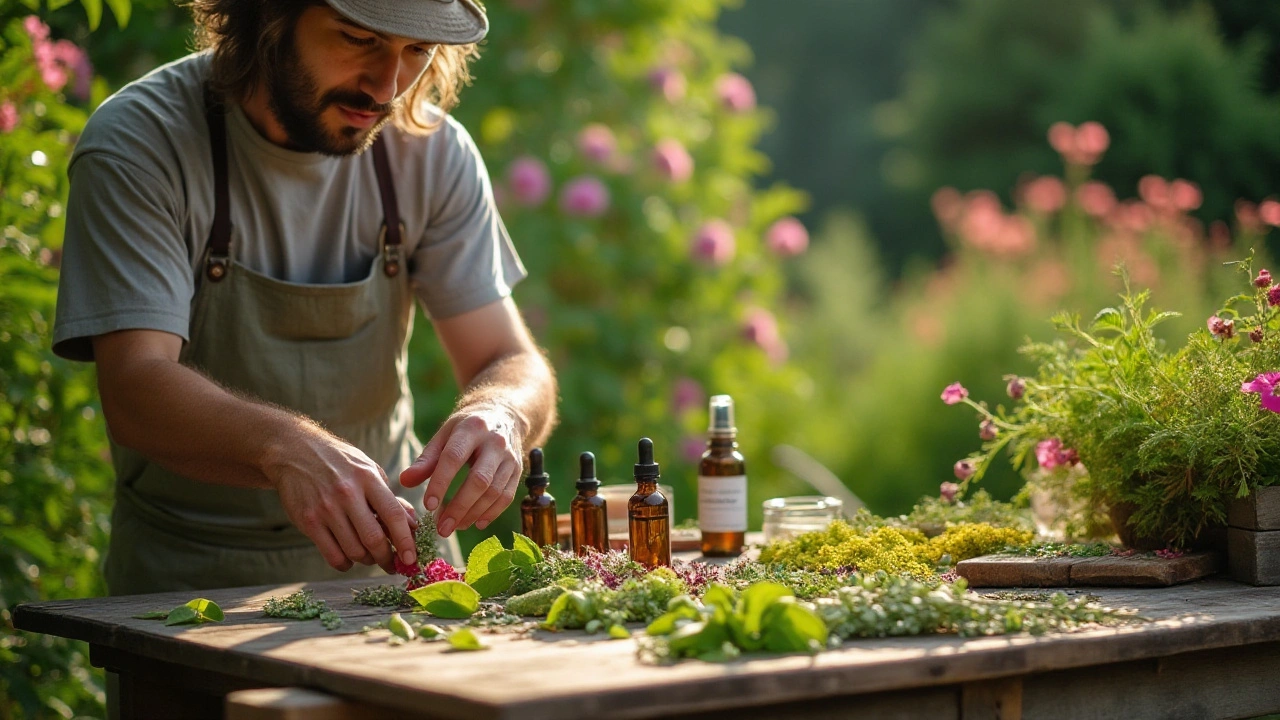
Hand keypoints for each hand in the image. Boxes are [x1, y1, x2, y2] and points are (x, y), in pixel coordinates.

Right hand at [269, 429, 418, 572]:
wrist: (295, 452)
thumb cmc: (340, 463)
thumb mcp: (369, 470)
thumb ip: (390, 498)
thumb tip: (412, 525)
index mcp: (367, 478)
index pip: (393, 515)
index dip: (405, 540)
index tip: (411, 558)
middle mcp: (347, 493)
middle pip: (374, 539)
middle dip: (387, 558)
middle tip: (393, 564)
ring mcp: (326, 508)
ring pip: (354, 551)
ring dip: (367, 561)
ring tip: (370, 556)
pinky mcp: (309, 521)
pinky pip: (332, 556)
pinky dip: (345, 564)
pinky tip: (348, 558)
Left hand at [399, 405, 523, 536]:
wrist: (503, 415)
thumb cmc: (466, 429)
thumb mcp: (444, 435)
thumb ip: (425, 460)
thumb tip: (404, 481)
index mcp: (471, 428)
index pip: (454, 458)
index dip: (440, 483)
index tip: (428, 506)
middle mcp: (495, 442)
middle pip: (479, 480)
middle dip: (459, 507)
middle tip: (442, 528)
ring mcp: (510, 457)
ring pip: (494, 492)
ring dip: (473, 514)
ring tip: (454, 527)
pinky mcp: (518, 470)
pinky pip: (507, 496)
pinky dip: (491, 513)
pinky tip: (476, 523)